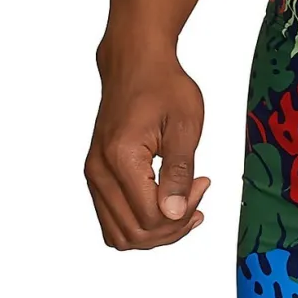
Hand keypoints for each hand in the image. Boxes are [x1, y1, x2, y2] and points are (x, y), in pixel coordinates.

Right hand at [85, 50, 210, 248]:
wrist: (135, 63)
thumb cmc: (163, 86)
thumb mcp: (184, 126)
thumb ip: (179, 173)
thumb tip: (176, 214)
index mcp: (121, 158)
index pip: (151, 218)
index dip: (183, 214)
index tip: (203, 184)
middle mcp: (99, 171)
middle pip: (135, 233)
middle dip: (172, 227)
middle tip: (197, 196)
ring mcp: (94, 175)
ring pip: (120, 234)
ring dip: (156, 232)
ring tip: (184, 206)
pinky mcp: (96, 176)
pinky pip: (113, 220)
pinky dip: (140, 223)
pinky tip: (165, 205)